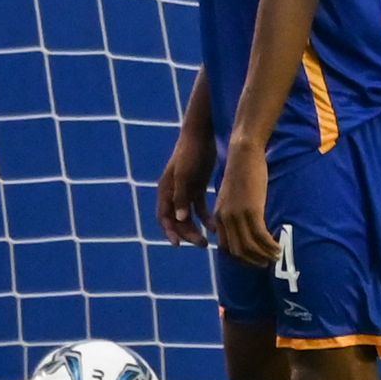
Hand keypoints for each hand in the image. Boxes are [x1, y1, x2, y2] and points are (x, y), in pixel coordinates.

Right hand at [157, 122, 214, 246]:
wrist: (202, 134)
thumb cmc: (190, 152)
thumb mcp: (185, 174)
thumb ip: (181, 197)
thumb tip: (179, 219)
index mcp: (165, 190)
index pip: (164, 217)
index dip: (170, 232)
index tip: (178, 245)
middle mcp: (173, 193)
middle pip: (178, 221)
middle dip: (188, 234)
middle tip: (202, 245)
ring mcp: (185, 191)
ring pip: (189, 217)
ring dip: (197, 230)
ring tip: (209, 241)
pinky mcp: (197, 188)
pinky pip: (200, 209)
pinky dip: (206, 218)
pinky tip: (216, 227)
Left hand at [213, 146, 276, 268]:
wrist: (244, 153)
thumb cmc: (242, 170)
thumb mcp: (233, 194)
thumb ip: (235, 209)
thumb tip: (248, 222)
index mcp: (219, 215)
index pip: (226, 246)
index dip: (240, 257)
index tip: (253, 259)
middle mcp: (225, 218)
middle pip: (237, 250)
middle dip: (252, 261)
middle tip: (266, 263)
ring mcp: (237, 215)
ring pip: (249, 246)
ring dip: (264, 255)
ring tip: (276, 256)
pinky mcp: (251, 210)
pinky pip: (261, 236)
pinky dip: (269, 245)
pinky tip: (278, 246)